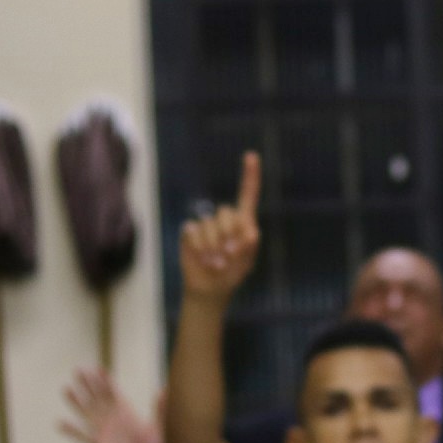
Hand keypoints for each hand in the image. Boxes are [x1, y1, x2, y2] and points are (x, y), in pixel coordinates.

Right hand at [59, 368, 167, 442]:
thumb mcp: (160, 428)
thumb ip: (161, 409)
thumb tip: (165, 389)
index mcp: (128, 414)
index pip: (113, 393)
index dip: (105, 381)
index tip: (98, 368)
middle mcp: (114, 420)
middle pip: (97, 398)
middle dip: (88, 384)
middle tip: (78, 369)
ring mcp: (105, 432)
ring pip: (87, 413)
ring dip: (77, 402)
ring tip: (66, 388)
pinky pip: (82, 437)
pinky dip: (71, 430)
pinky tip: (59, 423)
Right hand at [179, 152, 261, 303]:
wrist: (211, 286)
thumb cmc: (232, 273)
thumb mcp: (246, 262)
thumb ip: (249, 246)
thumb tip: (250, 231)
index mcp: (244, 222)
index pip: (248, 195)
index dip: (250, 175)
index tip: (251, 155)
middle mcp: (224, 219)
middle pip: (226, 212)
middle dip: (228, 234)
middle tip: (229, 255)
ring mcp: (206, 224)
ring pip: (208, 225)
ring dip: (214, 247)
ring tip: (216, 261)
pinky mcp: (190, 231)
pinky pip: (193, 231)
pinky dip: (200, 247)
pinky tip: (203, 258)